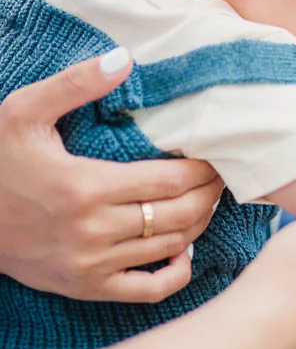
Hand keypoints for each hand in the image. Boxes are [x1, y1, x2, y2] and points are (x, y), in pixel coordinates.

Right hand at [0, 50, 220, 301]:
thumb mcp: (23, 111)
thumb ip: (75, 84)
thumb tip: (125, 58)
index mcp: (84, 186)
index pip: (170, 181)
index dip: (202, 169)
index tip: (214, 157)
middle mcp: (92, 230)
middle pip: (179, 214)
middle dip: (209, 194)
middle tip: (220, 178)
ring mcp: (91, 264)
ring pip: (170, 247)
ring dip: (198, 224)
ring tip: (205, 202)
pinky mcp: (86, 287)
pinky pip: (149, 290)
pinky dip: (177, 272)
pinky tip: (184, 248)